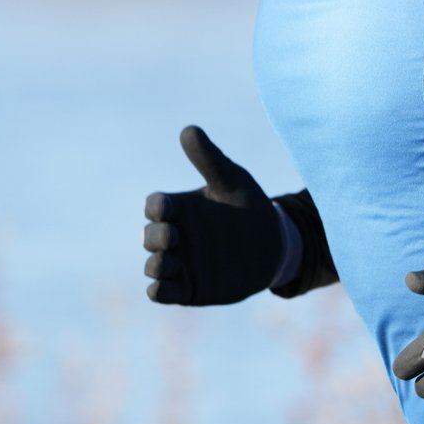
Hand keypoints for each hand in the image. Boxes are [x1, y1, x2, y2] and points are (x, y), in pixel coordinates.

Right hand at [142, 125, 282, 305]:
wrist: (274, 245)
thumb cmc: (249, 206)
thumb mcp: (232, 181)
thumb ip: (210, 159)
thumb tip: (188, 129)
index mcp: (180, 208)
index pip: (154, 206)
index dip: (156, 208)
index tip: (168, 208)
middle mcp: (175, 235)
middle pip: (149, 237)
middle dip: (156, 237)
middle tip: (175, 236)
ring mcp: (180, 263)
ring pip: (153, 267)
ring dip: (157, 264)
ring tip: (172, 261)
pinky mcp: (188, 289)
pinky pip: (161, 293)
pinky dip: (158, 291)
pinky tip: (163, 287)